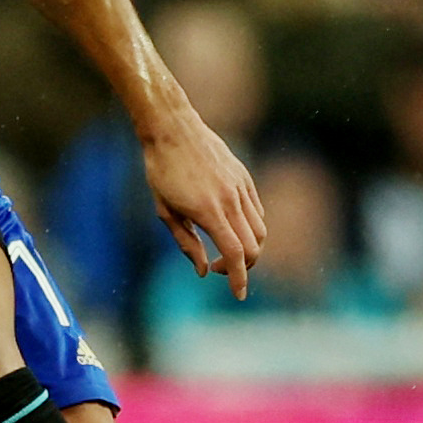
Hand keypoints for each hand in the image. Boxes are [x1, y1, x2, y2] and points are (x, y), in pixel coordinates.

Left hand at [140, 107, 265, 300]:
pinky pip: (258, 210)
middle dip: (243, 267)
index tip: (238, 295)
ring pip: (260, 230)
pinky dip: (251, 227)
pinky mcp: (245, 177)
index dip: (239, 279)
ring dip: (250, 248)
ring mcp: (241, 187)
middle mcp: (231, 200)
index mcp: (209, 212)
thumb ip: (187, 243)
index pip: (235, 255)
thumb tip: (204, 270)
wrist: (173, 127)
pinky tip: (231, 227)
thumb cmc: (161, 170)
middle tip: (220, 269)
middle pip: (253, 247)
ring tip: (227, 250)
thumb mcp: (165, 211)